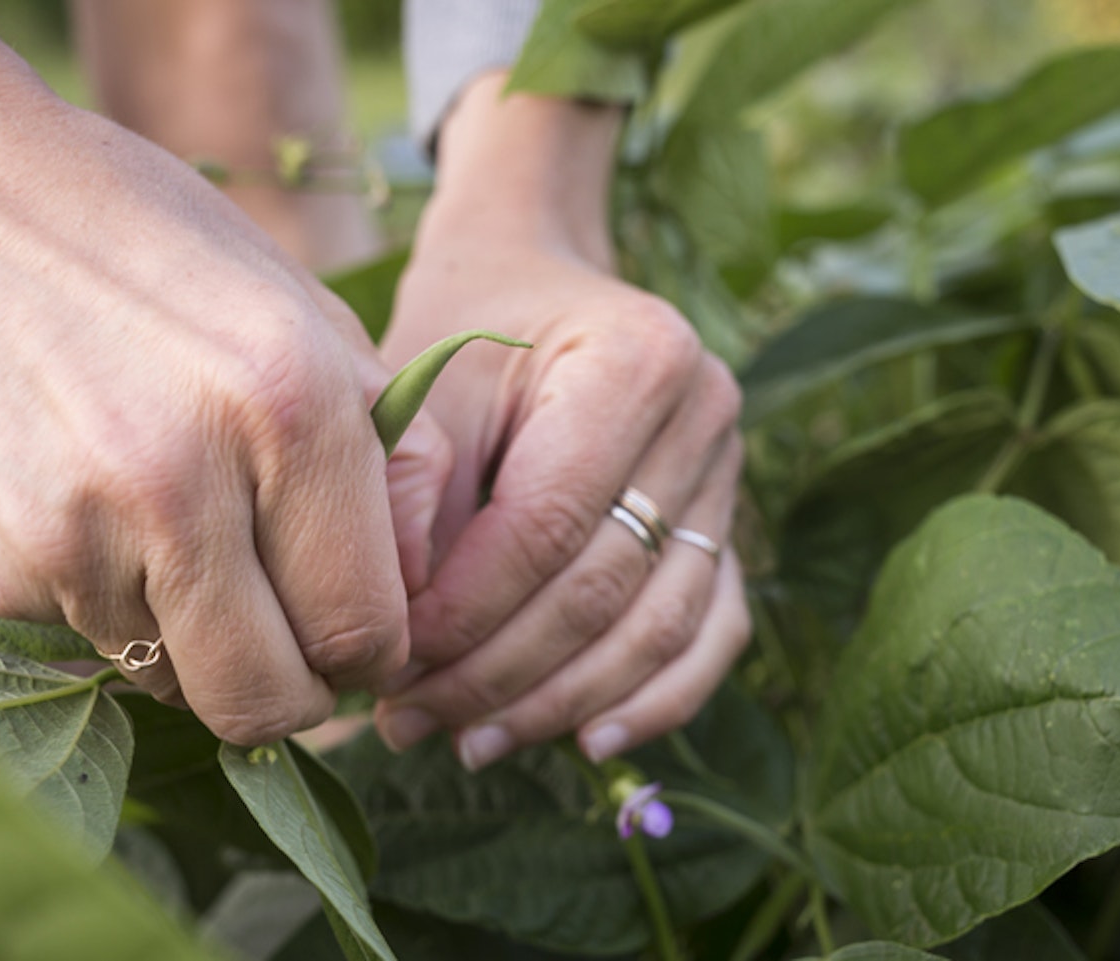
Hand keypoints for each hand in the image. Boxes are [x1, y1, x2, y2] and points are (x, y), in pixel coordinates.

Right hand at [0, 18, 450, 744]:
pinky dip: (121, 613)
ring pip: (174, 684)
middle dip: (299, 693)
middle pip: (265, 702)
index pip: (362, 631)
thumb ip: (393, 463)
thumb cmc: (168, 252)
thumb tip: (413, 593)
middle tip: (298, 639)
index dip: (377, 655)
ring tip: (195, 545)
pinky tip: (113, 519)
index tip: (363, 633)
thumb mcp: (316, 322)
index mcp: (290, 411)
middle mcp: (178, 484)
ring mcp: (69, 532)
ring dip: (204, 648)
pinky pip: (90, 644)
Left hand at [372, 76, 749, 767]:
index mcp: (639, 358)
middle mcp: (707, 414)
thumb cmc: (468, 326)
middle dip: (501, 673)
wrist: (536, 281)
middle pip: (606, 587)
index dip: (466, 611)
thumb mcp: (421, 381)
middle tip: (410, 721)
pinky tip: (588, 740)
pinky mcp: (728, 523)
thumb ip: (409, 494)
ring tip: (471, 742)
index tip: (389, 665)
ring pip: (661, 626)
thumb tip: (398, 631)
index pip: (549, 523)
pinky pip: (713, 631)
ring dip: (563, 702)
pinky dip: (655, 698)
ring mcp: (730, 474)